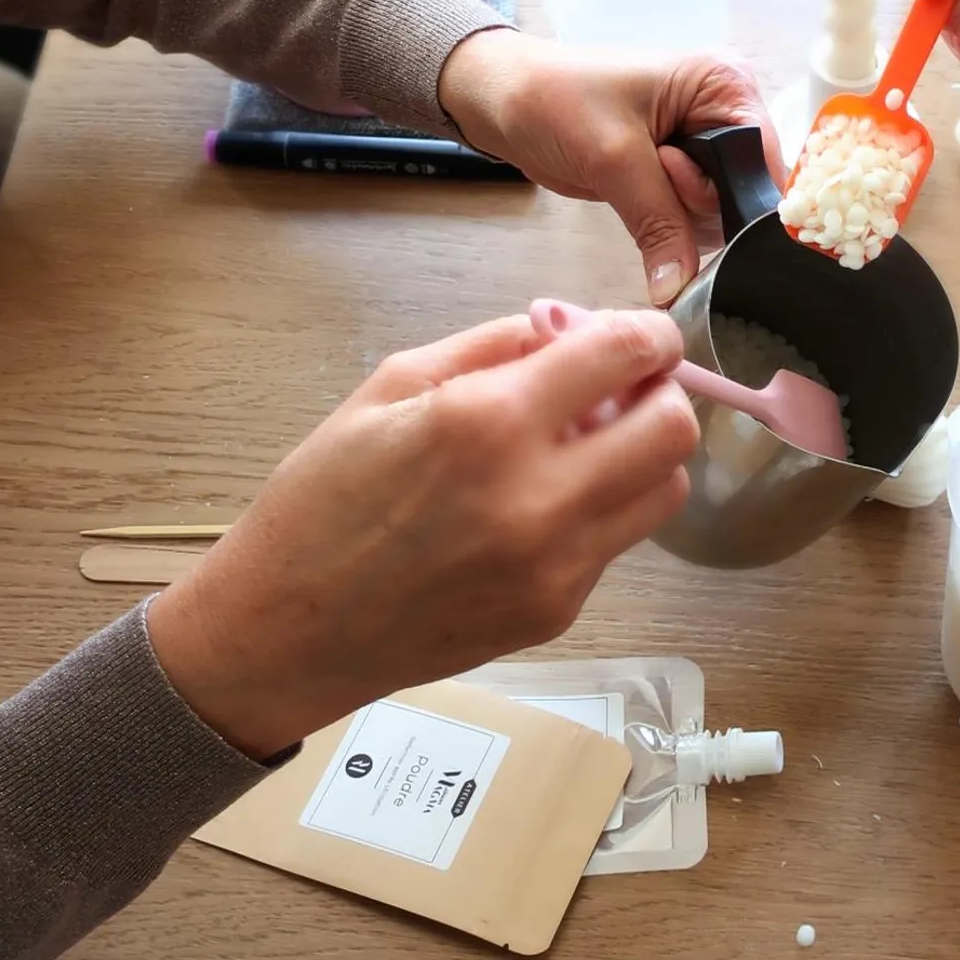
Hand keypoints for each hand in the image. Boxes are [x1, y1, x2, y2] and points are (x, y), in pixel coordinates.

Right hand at [146, 309, 698, 756]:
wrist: (284, 632)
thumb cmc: (321, 500)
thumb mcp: (392, 386)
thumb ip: (495, 347)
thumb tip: (569, 327)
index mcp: (487, 422)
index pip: (627, 354)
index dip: (649, 333)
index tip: (640, 334)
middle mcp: (537, 496)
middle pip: (674, 428)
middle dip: (658, 394)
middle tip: (615, 391)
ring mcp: (556, 565)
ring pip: (665, 490)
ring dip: (642, 456)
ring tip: (581, 448)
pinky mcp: (558, 612)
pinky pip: (617, 541)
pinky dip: (600, 509)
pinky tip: (539, 505)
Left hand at [437, 32, 777, 304]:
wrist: (503, 102)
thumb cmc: (554, 100)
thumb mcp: (613, 158)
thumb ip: (659, 223)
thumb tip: (680, 288)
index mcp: (725, 86)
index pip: (766, 160)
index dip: (740, 200)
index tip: (693, 208)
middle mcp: (724, 113)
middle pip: (745, 193)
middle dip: (698, 206)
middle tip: (652, 178)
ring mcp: (701, 146)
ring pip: (718, 215)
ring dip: (677, 218)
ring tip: (632, 179)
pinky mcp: (676, 174)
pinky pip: (690, 220)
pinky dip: (666, 226)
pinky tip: (634, 198)